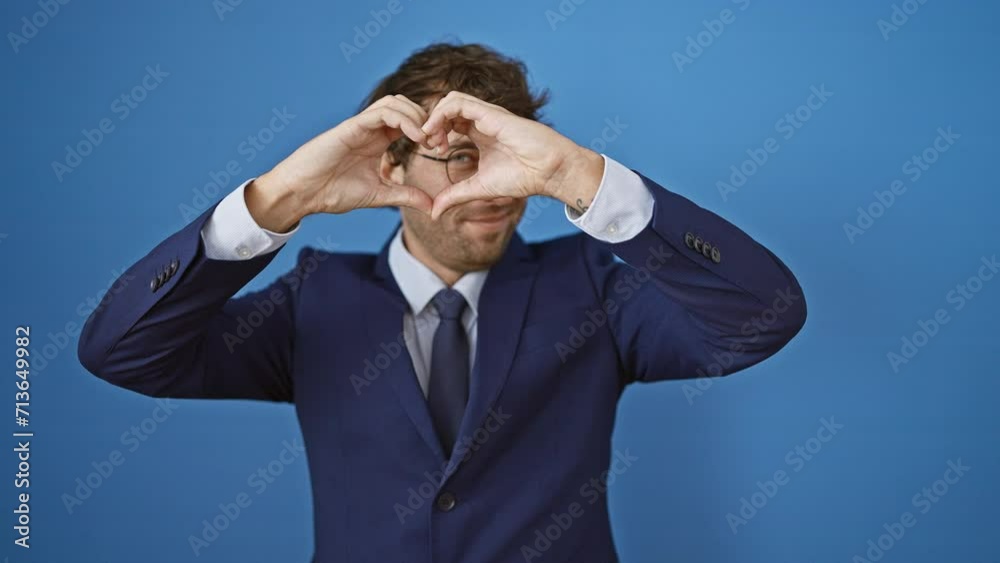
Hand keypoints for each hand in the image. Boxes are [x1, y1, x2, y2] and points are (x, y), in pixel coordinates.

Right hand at [247, 95, 434, 231]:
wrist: (303, 193)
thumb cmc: (333, 192)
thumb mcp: (379, 195)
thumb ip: (405, 196)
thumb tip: (432, 207)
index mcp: (378, 141)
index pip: (409, 123)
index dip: (429, 131)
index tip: (442, 149)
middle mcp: (371, 129)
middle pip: (406, 106)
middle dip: (427, 120)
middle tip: (439, 142)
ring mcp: (361, 125)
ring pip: (396, 103)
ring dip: (417, 117)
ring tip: (429, 139)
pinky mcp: (352, 126)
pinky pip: (382, 112)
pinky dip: (403, 119)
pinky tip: (416, 137)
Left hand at [420, 91, 605, 218]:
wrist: (549, 171)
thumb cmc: (522, 177)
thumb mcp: (479, 188)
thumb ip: (455, 196)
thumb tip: (434, 213)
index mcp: (480, 133)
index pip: (450, 121)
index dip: (435, 132)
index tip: (432, 151)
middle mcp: (482, 120)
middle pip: (446, 108)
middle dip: (431, 123)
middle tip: (429, 145)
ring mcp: (487, 115)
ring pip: (450, 100)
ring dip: (434, 117)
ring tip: (431, 139)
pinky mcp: (491, 113)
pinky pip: (458, 103)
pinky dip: (441, 114)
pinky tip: (437, 134)